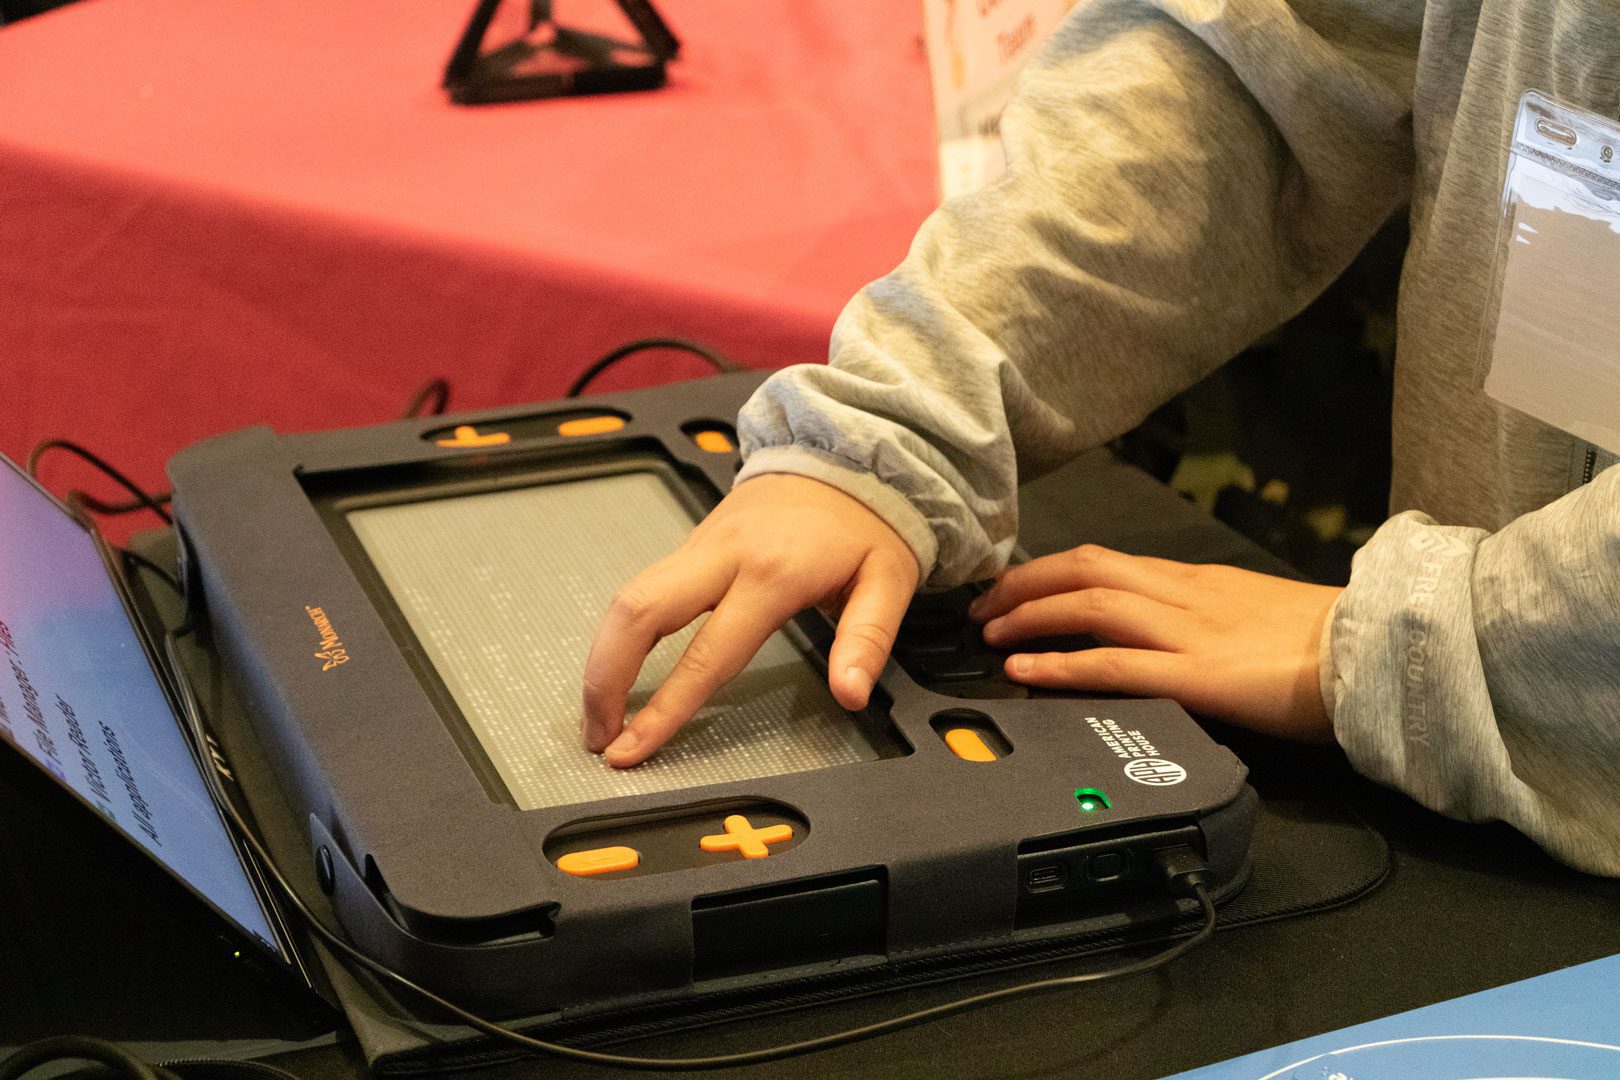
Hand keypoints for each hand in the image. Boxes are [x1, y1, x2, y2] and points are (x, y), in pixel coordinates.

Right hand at [582, 474, 919, 766]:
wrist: (846, 454)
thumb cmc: (868, 519)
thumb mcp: (889, 581)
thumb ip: (866, 641)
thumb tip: (850, 693)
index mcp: (772, 573)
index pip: (705, 655)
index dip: (664, 709)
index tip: (634, 747)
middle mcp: (724, 556)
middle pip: (637, 613)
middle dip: (604, 680)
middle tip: (599, 735)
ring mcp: (701, 546)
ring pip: (626, 597)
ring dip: (601, 658)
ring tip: (599, 713)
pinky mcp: (693, 544)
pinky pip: (641, 588)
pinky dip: (620, 633)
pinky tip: (617, 668)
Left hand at [971, 544, 1341, 740]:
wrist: (1385, 655)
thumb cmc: (1330, 644)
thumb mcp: (1255, 615)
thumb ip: (1206, 618)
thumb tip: (1163, 631)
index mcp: (1197, 581)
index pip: (1106, 561)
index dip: (1049, 573)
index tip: (1015, 589)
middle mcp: (1184, 594)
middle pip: (1083, 568)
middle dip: (1023, 585)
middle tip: (982, 607)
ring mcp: (1189, 631)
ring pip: (1089, 604)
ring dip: (1029, 617)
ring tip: (989, 635)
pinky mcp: (1199, 675)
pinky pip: (1115, 664)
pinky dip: (1061, 664)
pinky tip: (1024, 672)